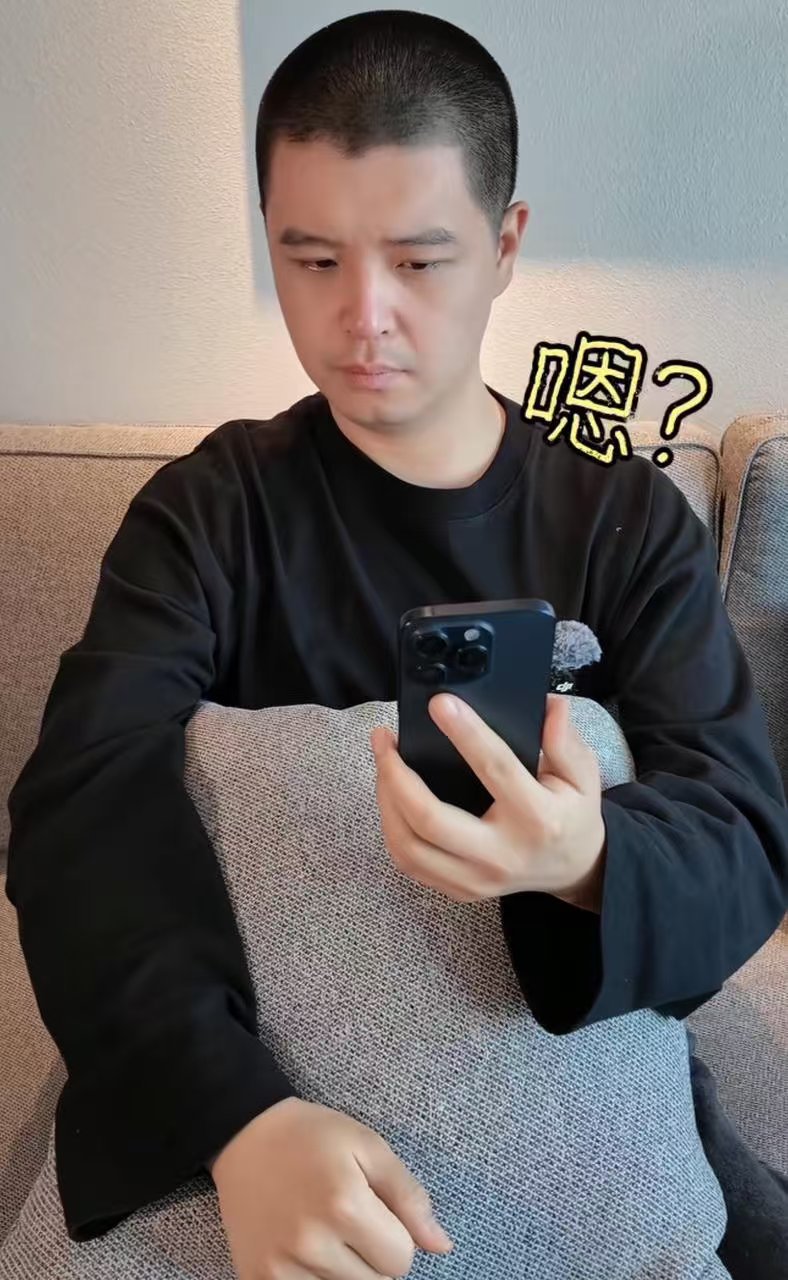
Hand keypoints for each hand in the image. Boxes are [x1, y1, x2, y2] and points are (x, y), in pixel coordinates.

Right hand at [209, 1098, 453, 1278]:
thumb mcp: (369, 1147)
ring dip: (346, 1273)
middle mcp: (312, 1242)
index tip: (375, 1211)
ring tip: (328, 1235)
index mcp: (345, 1205)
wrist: (245, 1135)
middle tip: (350, 1222)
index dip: (396, 1236)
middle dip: (374, 1258)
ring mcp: (280, 1267)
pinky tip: (307, 1252)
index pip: (402, 1260)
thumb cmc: (313, 1137)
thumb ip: (409, 1197)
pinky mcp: (258, 1279)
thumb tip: (442, 1246)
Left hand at [371, 692, 606, 912]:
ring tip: (383, 761)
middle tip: (384, 737)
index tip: (440, 703)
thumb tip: (548, 706)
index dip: (465, 733)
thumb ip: (564, 740)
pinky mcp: (459, 889)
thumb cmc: (572, 815)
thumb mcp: (582, 774)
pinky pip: (409, 862)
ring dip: (385, 799)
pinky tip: (390, 795)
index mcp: (537, 818)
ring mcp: (476, 879)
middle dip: (395, 774)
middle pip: (430, 820)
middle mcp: (501, 854)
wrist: (574, 869)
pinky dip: (391, 826)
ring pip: (408, 846)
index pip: (495, 769)